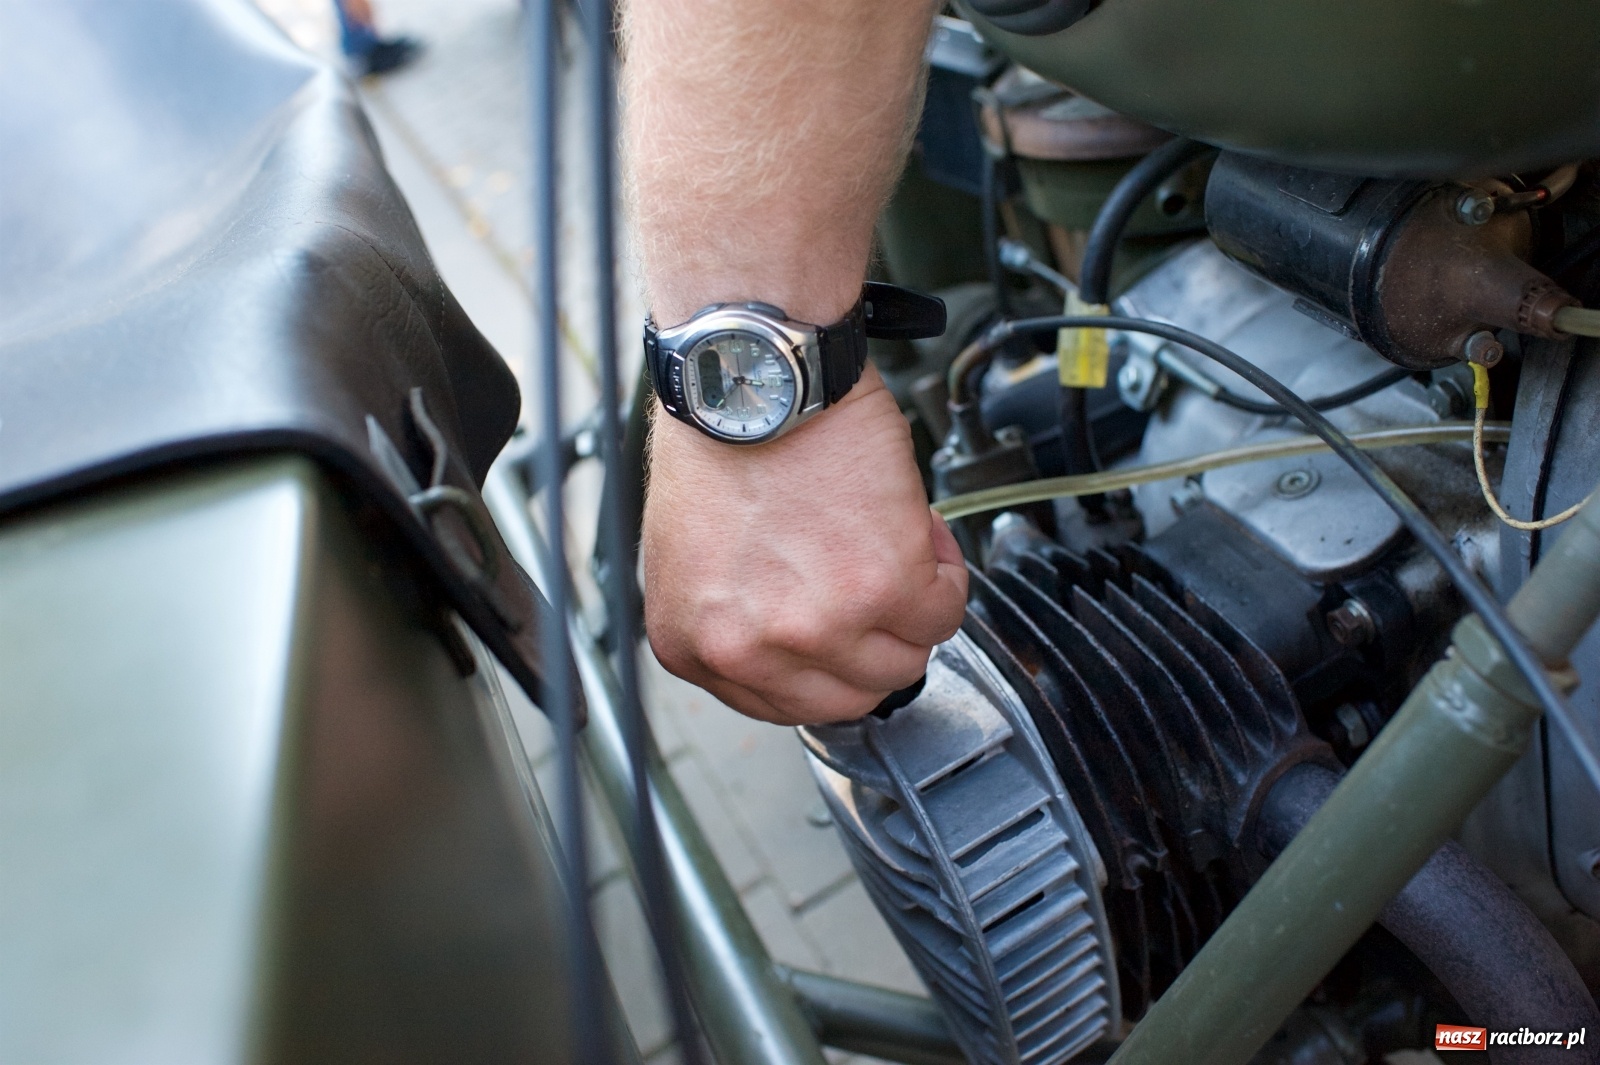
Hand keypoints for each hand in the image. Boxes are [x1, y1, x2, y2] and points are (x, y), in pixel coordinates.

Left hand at [642, 365, 967, 724]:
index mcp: (692, 645)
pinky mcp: (882, 588)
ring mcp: (817, 627)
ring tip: (896, 549)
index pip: (783, 703)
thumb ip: (734, 614)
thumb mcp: (692, 555)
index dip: (827, 657)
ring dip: (913, 609)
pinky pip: (943, 613)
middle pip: (850, 694)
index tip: (843, 625)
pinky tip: (918, 534)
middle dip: (873, 640)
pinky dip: (945, 576)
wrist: (754, 374)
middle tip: (876, 584)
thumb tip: (793, 635)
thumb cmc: (720, 437)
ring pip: (903, 660)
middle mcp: (749, 651)